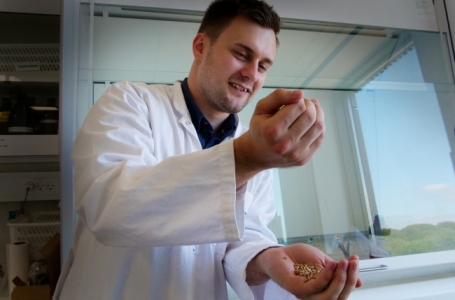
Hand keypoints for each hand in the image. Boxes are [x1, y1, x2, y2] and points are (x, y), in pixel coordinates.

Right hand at [234, 89, 324, 185]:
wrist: (258, 154)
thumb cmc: (260, 127)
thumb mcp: (262, 108)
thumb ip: (278, 96)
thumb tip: (300, 94)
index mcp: (272, 130)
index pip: (298, 106)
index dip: (299, 100)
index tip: (293, 101)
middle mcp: (285, 144)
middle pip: (310, 116)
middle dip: (310, 105)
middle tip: (303, 104)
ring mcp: (296, 153)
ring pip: (319, 126)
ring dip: (318, 113)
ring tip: (310, 110)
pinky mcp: (304, 158)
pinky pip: (320, 137)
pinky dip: (319, 126)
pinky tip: (311, 123)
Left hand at [247, 244, 361, 299]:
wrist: (278, 253)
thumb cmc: (298, 257)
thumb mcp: (324, 262)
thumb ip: (339, 272)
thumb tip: (361, 283)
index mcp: (324, 290)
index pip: (344, 291)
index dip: (353, 277)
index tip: (356, 260)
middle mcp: (317, 296)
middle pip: (340, 296)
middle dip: (350, 279)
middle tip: (352, 262)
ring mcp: (307, 295)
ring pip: (330, 297)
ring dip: (340, 280)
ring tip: (343, 263)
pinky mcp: (298, 290)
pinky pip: (316, 288)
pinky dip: (326, 277)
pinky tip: (330, 265)